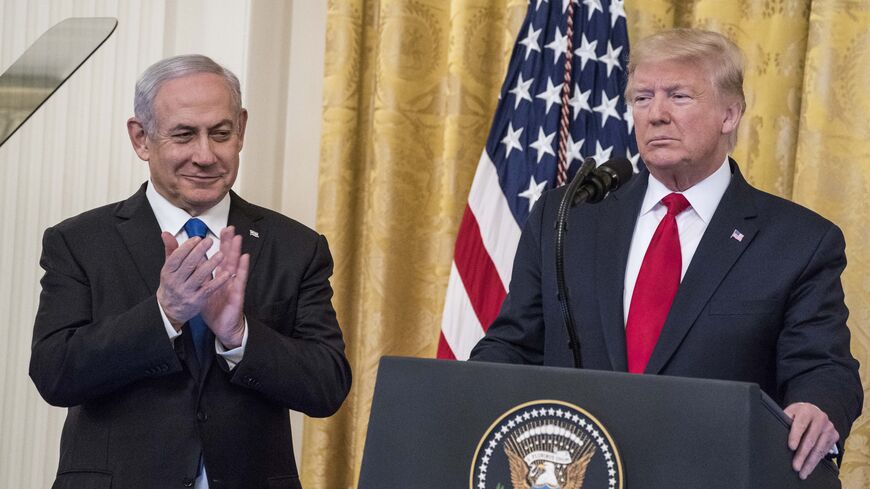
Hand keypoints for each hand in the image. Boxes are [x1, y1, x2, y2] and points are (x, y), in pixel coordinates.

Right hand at [156, 232, 228, 328]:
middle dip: (200, 251)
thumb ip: (171, 250)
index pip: (176, 257)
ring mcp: (187, 292)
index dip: (187, 247)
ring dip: (211, 264)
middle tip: (209, 241)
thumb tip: (166, 234)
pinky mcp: (197, 300)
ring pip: (199, 276)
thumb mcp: (169, 268)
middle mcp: (176, 282)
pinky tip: (227, 274)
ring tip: (220, 254)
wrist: (170, 310)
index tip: (197, 238)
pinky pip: (209, 289)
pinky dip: (218, 281)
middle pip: (188, 265)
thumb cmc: (172, 285)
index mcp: (168, 272)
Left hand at [201, 226, 249, 348]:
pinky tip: (244, 258)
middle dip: (228, 242)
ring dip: (236, 251)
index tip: (219, 230)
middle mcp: (226, 277)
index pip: (218, 256)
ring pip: (234, 265)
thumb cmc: (213, 308)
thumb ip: (197, 274)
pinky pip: (240, 279)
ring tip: (237, 237)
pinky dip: (242, 268)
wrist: (222, 326)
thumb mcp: (201, 289)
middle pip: (228, 257)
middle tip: (229, 227)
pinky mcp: (237, 293)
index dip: (219, 244)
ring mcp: (233, 284)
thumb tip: (191, 261)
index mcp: (217, 276)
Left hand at [784, 402, 838, 479]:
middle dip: (802, 455)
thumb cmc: (798, 415)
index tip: (791, 447)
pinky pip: (824, 451)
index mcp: (806, 410)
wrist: (814, 412)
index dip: (795, 436)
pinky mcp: (834, 436)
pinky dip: (816, 461)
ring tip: (802, 473)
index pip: (800, 424)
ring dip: (810, 462)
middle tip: (795, 467)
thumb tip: (777, 434)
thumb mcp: (790, 413)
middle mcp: (820, 418)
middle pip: (810, 440)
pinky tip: (809, 467)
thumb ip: (785, 420)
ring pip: (819, 448)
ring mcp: (829, 427)